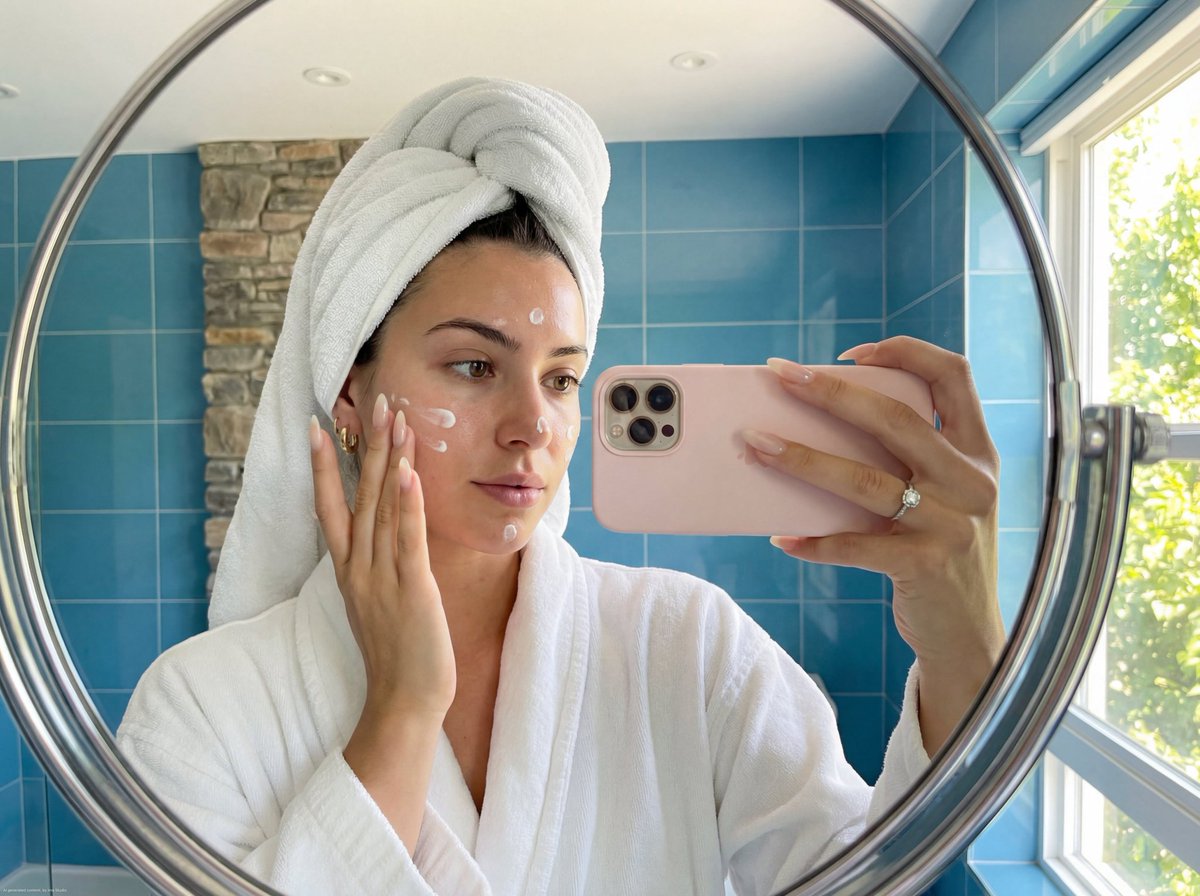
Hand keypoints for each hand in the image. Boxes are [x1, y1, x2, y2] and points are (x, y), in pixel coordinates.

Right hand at [309, 393, 456, 720]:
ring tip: (395, 418)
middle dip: (367, 446)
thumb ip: (376, 565)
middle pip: (360, 495)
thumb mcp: (377, 601)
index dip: (326, 466)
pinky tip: (408, 473)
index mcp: (349, 570)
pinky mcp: (411, 589)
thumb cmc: (396, 654)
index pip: (330, 506)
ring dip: (390, 460)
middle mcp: (359, 568)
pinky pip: (407, 540)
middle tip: (374, 400)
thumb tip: (381, 534)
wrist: (403, 702)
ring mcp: (382, 577)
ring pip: (383, 507)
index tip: (322, 426)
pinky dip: (407, 505)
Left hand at [746, 337, 1004, 752]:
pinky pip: (855, 545)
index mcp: (978, 453)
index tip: (851, 353)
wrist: (970, 637)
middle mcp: (971, 481)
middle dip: (830, 391)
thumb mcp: (946, 499)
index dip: (904, 352)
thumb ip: (908, 462)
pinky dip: (814, 541)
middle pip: (895, 417)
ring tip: (755, 444)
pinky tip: (782, 536)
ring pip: (863, 479)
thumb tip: (820, 427)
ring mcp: (951, 524)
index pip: (953, 376)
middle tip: (780, 376)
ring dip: (801, 458)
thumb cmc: (942, 554)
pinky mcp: (924, 566)